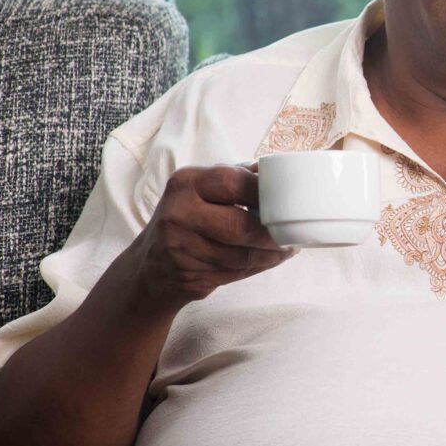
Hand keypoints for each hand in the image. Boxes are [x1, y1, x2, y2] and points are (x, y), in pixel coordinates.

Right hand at [126, 162, 293, 311]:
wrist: (151, 265)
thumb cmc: (188, 218)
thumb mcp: (201, 190)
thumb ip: (236, 178)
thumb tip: (278, 169)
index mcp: (185, 184)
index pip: (233, 182)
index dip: (264, 192)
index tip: (286, 199)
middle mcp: (178, 214)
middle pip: (240, 226)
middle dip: (273, 233)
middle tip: (294, 231)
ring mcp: (182, 249)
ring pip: (243, 255)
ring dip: (273, 254)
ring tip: (288, 246)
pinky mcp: (191, 276)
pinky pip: (238, 272)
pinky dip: (261, 266)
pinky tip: (272, 258)